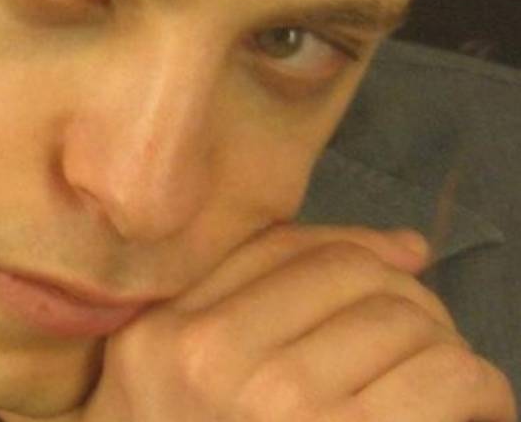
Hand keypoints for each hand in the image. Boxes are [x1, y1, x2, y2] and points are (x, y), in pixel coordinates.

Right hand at [0, 225, 516, 421]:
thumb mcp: (180, 370)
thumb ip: (254, 296)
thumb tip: (410, 246)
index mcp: (170, 332)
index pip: (283, 247)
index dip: (358, 245)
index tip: (400, 263)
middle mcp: (216, 360)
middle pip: (350, 274)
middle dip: (405, 292)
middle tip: (422, 332)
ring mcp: (281, 408)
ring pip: (402, 319)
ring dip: (442, 341)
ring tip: (447, 376)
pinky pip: (444, 378)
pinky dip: (480, 385)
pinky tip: (477, 405)